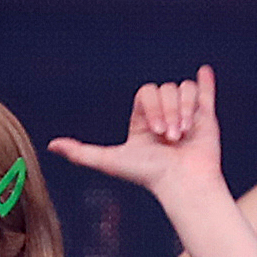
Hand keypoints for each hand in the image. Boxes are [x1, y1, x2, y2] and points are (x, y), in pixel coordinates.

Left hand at [46, 67, 222, 198]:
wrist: (183, 184)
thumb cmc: (148, 176)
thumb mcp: (110, 162)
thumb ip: (82, 153)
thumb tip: (51, 146)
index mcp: (142, 121)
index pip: (147, 92)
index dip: (151, 106)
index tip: (154, 132)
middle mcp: (163, 116)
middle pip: (166, 89)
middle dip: (168, 111)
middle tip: (170, 137)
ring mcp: (185, 115)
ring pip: (184, 90)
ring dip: (185, 109)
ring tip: (185, 134)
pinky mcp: (206, 118)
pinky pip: (204, 93)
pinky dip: (205, 83)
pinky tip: (203, 72)